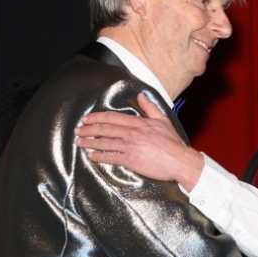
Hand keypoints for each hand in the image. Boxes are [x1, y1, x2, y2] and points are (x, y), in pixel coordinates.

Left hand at [75, 93, 205, 188]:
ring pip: (104, 142)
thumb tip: (141, 95)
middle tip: (77, 130)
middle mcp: (131, 133)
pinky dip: (99, 156)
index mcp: (138, 122)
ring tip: (79, 142)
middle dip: (88, 129)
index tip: (86, 119)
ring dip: (90, 142)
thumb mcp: (162, 120)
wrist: (180, 160)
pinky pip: (111, 157)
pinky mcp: (131, 160)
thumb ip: (150, 107)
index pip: (112, 117)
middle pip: (104, 129)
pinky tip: (91, 156)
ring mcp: (130, 146)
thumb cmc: (173, 143)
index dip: (97, 117)